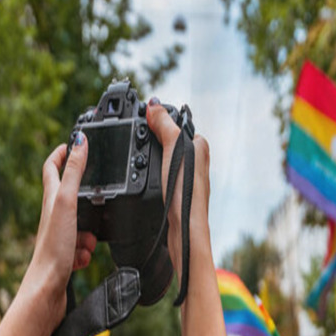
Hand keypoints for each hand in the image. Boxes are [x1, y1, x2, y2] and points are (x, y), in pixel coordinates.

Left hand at [22, 136, 96, 327]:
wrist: (46, 288)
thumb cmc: (53, 247)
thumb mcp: (67, 202)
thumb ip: (74, 171)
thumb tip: (79, 141)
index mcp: (51, 198)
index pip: (52, 167)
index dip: (62, 153)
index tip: (74, 142)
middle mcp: (53, 215)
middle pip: (70, 197)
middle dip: (88, 198)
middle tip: (99, 199)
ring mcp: (58, 235)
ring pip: (81, 225)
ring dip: (90, 233)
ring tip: (86, 243)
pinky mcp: (64, 254)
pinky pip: (82, 247)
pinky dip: (86, 252)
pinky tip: (81, 259)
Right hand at [145, 100, 211, 275]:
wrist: (185, 230)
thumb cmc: (185, 192)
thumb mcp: (173, 149)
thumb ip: (164, 125)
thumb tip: (153, 105)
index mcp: (199, 145)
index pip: (176, 123)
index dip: (157, 119)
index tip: (140, 118)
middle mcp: (197, 160)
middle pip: (168, 140)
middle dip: (152, 139)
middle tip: (135, 139)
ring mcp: (187, 178)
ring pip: (164, 158)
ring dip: (151, 157)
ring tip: (137, 156)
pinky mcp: (177, 192)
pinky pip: (161, 174)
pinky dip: (151, 173)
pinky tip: (144, 177)